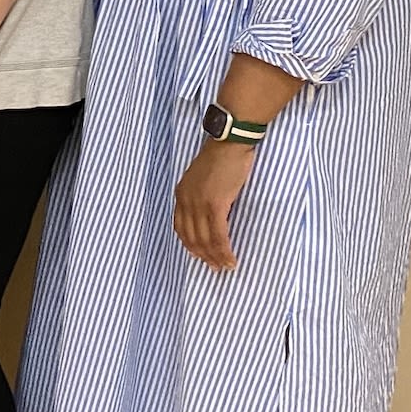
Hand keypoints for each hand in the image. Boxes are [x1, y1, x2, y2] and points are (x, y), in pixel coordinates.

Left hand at [174, 138, 255, 269]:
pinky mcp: (215, 204)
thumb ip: (202, 195)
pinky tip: (230, 258)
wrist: (230, 142)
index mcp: (181, 194)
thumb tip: (212, 215)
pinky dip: (223, 250)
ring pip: (204, 240)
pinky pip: (218, 234)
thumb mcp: (203, 178)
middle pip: (191, 237)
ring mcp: (199, 203)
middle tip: (216, 268)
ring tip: (225, 267)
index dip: (191, 245)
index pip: (180, 227)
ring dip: (215, 257)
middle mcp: (185, 200)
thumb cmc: (222, 157)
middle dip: (203, 256)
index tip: (201, 257)